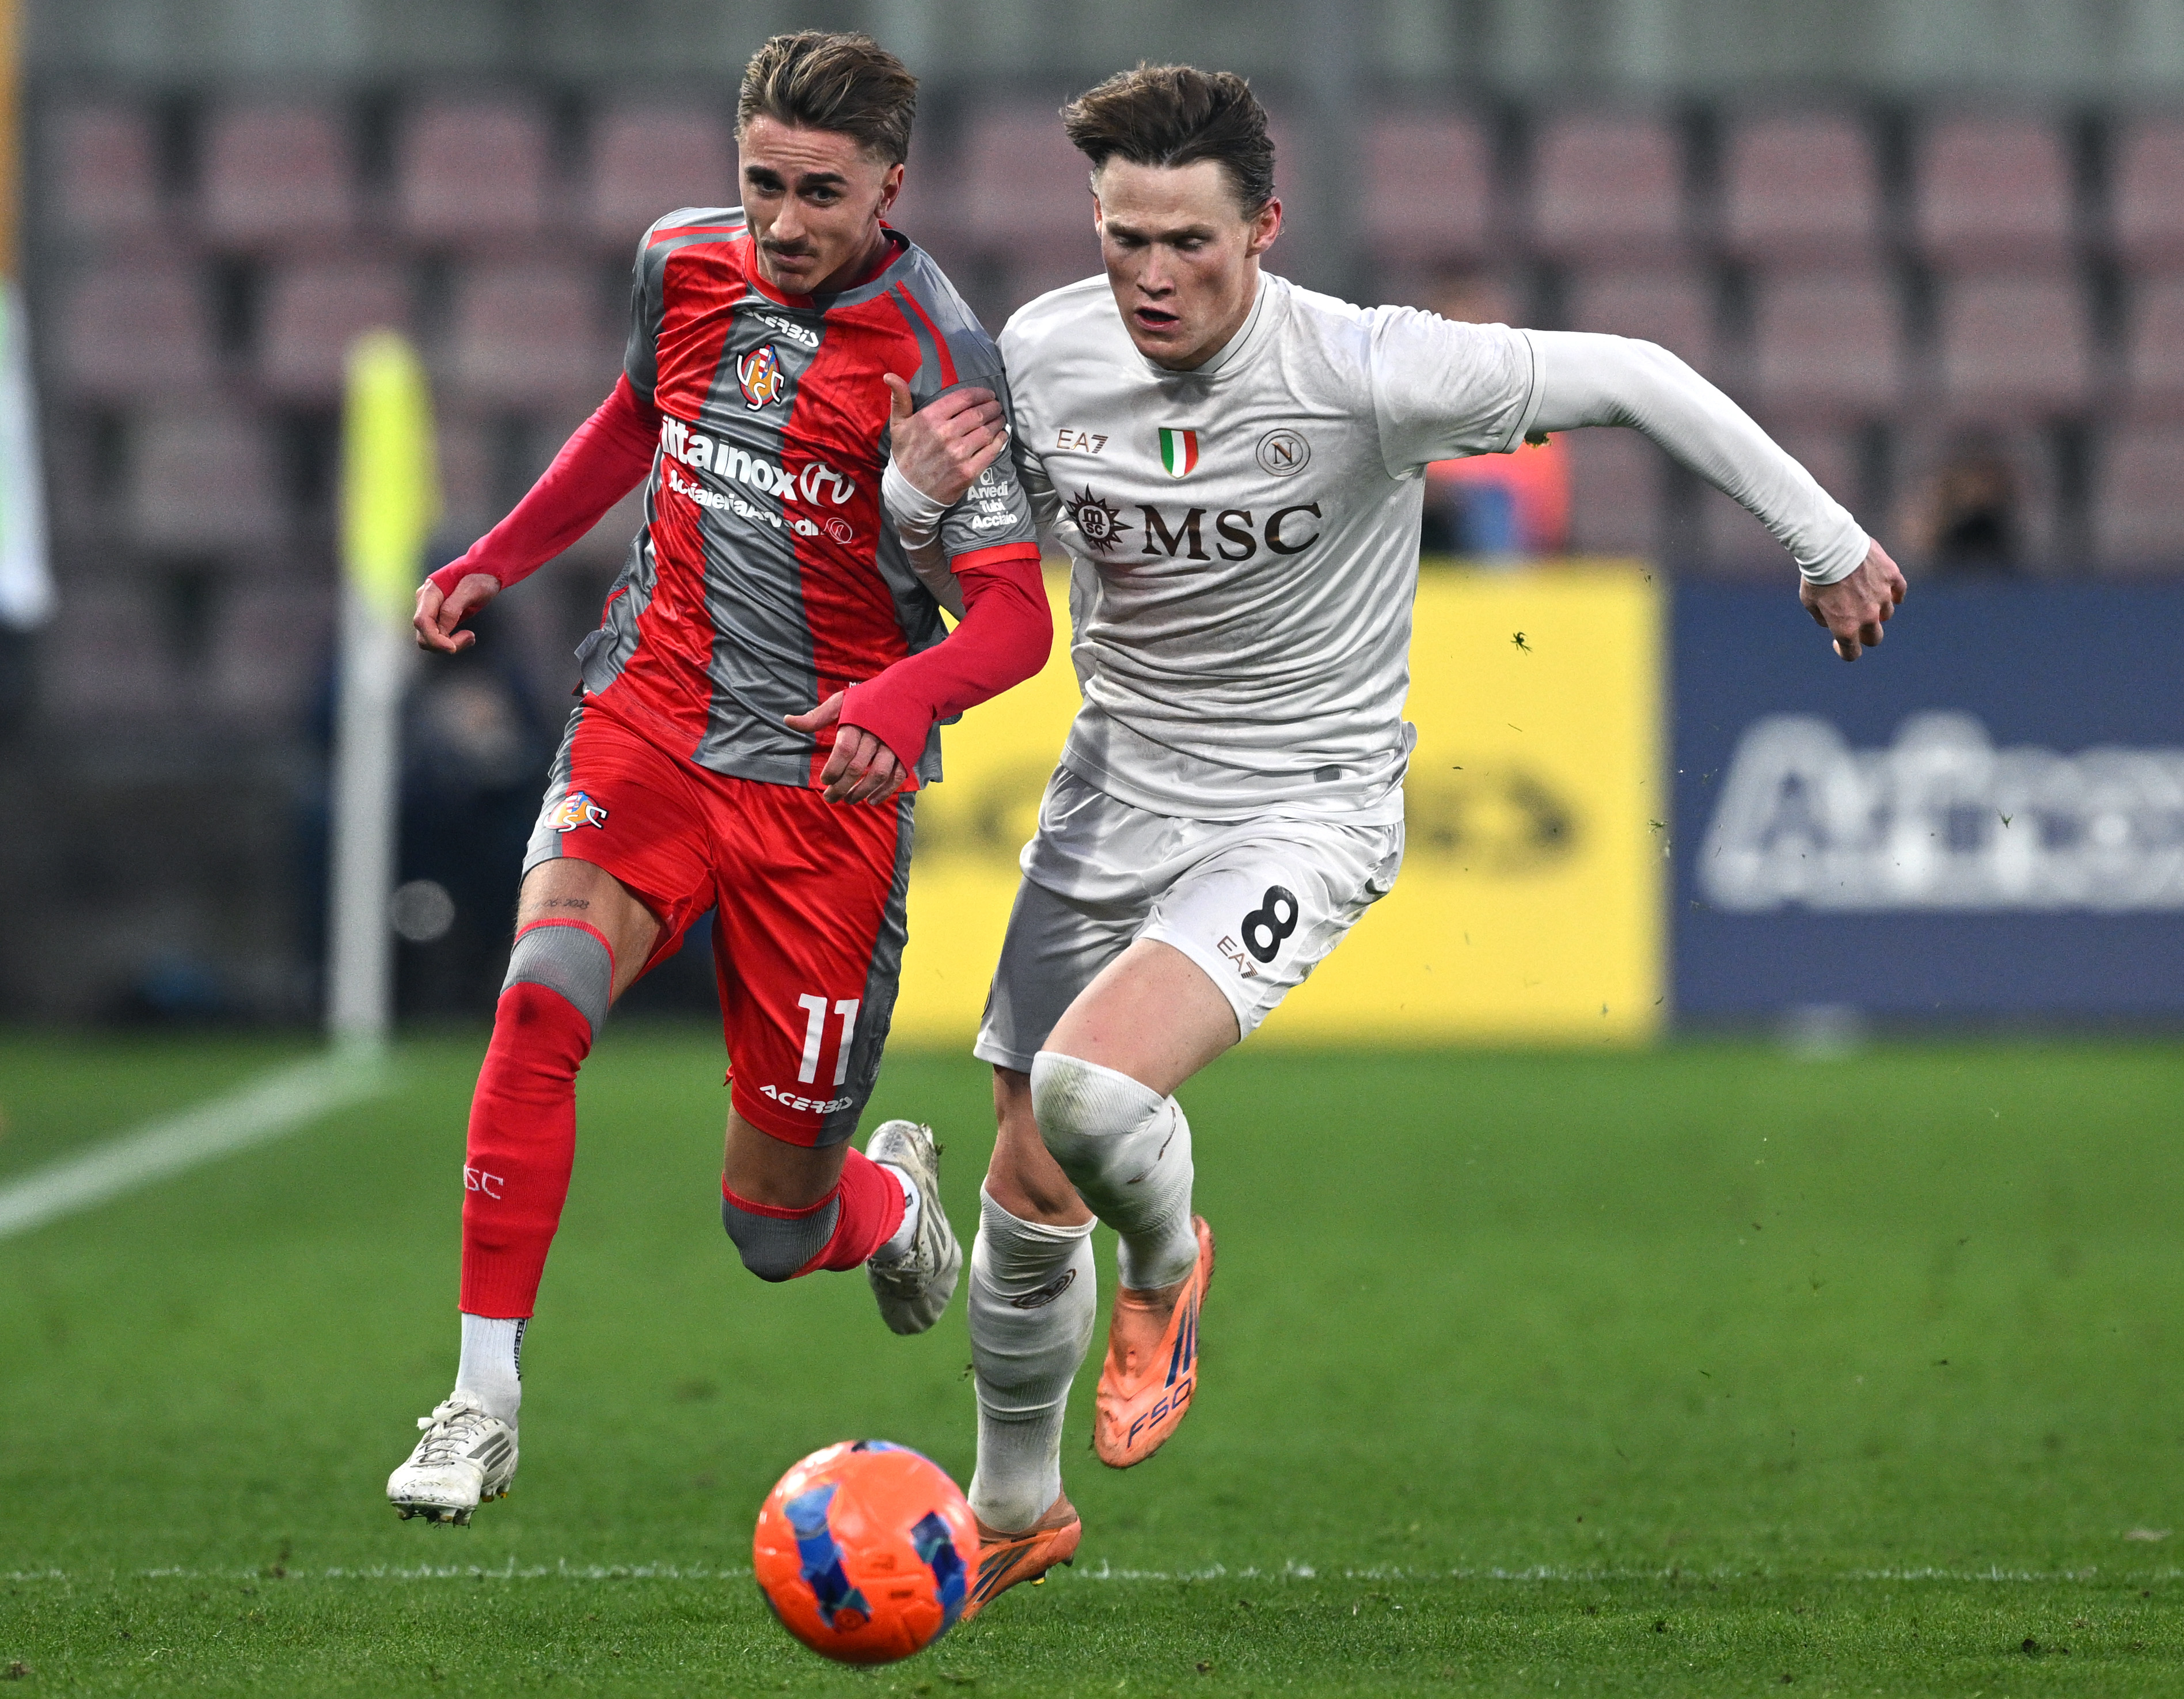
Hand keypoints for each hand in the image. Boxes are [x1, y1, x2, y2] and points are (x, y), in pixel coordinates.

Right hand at [413, 572, 499, 653]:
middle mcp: (425, 603)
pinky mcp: (439, 618)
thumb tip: (443, 629)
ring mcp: (431, 611)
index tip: (453, 647)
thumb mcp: (471, 589)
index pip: (422, 622)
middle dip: (443, 644)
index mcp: (430, 592)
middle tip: (470, 637)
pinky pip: (439, 637)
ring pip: (430, 639)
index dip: (434, 639)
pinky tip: (468, 635)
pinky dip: (452, 641)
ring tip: (470, 636)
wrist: (486, 570)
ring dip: (449, 644)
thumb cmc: (480, 576)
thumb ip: (453, 608)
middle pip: (423, 635)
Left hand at [785, 691, 909, 803]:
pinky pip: (897, 777)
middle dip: (842, 786)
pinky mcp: (907, 753)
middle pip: (858, 767)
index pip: (844, 751)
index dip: (833, 769)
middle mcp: (876, 735)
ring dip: (862, 792)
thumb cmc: (871, 697)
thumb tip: (788, 722)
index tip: (824, 780)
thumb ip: (816, 716)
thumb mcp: (843, 701)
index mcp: (858, 722)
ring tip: (849, 800)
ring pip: (878, 775)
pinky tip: (872, 800)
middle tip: (831, 798)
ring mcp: (894, 746)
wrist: (911, 690)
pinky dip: (885, 792)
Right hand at [885, 373, 1007, 506]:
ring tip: (1000, 419)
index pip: (964, 398)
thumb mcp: (898, 425)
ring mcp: (958, 454)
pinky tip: (1002, 436)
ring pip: (987, 431)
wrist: (909, 493)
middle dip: (992, 407)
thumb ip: (899, 399)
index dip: (981, 394)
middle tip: (997, 407)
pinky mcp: (968, 472)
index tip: (988, 394)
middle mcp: (945, 434)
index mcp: (930, 419)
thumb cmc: (905, 455)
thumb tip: (890, 375)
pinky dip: (1000, 441)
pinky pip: (991, 451)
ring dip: (998, 422)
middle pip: (979, 414)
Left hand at [1800, 540, 1906, 661]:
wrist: (1830, 546)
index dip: (1846, 651)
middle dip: (1866, 635)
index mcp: (1846, 627)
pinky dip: (1895, 593)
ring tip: (1865, 597)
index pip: (1853, 653)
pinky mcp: (1892, 577)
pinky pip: (1900, 591)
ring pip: (1887, 614)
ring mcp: (1883, 596)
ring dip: (1878, 610)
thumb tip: (1833, 624)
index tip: (1840, 642)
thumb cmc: (1815, 575)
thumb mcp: (1809, 602)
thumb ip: (1824, 619)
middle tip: (1858, 623)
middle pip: (1875, 638)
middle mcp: (1868, 616)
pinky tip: (1888, 591)